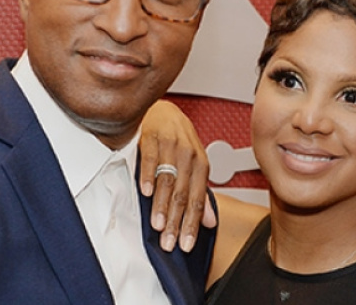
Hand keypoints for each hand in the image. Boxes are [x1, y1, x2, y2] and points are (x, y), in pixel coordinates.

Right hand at [139, 100, 216, 252]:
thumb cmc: (179, 140)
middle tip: (168, 243)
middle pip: (182, 195)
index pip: (197, 200)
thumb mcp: (195, 165)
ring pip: (167, 180)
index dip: (192, 224)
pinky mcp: (151, 138)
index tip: (186, 244)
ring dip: (162, 205)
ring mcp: (170, 146)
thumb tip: (210, 222)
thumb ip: (200, 194)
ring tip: (157, 225)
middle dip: (175, 222)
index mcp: (201, 165)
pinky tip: (145, 193)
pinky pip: (150, 159)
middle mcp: (188, 156)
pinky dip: (148, 176)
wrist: (164, 110)